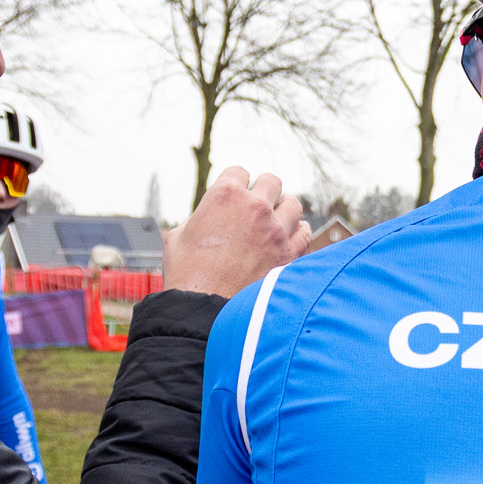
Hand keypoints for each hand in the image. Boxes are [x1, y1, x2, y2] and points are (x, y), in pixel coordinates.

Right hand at [162, 167, 310, 297]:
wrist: (204, 311)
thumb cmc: (187, 277)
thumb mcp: (177, 238)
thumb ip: (196, 219)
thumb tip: (204, 219)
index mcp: (224, 196)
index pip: (239, 172)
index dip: (237, 181)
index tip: (237, 192)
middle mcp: (254, 207)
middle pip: (271, 181)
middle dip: (265, 190)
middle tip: (260, 203)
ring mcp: (275, 230)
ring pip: (293, 204)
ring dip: (285, 208)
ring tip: (279, 217)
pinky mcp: (289, 254)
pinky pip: (305, 233)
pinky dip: (299, 232)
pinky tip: (293, 235)